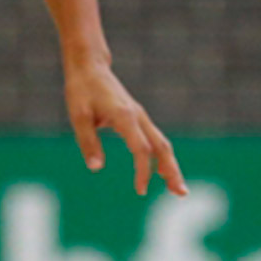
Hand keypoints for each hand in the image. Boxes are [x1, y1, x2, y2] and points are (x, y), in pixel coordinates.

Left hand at [64, 60, 187, 195]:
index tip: (140, 191)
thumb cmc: (82, 90)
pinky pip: (155, 140)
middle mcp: (138, 117)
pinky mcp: (138, 118)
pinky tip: (162, 172)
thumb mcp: (79, 116)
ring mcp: (140, 117)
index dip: (143, 171)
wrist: (90, 67)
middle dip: (173, 171)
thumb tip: (96, 169)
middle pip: (162, 147)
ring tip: (177, 188)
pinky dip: (161, 157)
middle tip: (182, 193)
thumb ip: (89, 142)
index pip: (142, 149)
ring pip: (162, 144)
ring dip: (171, 166)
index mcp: (125, 117)